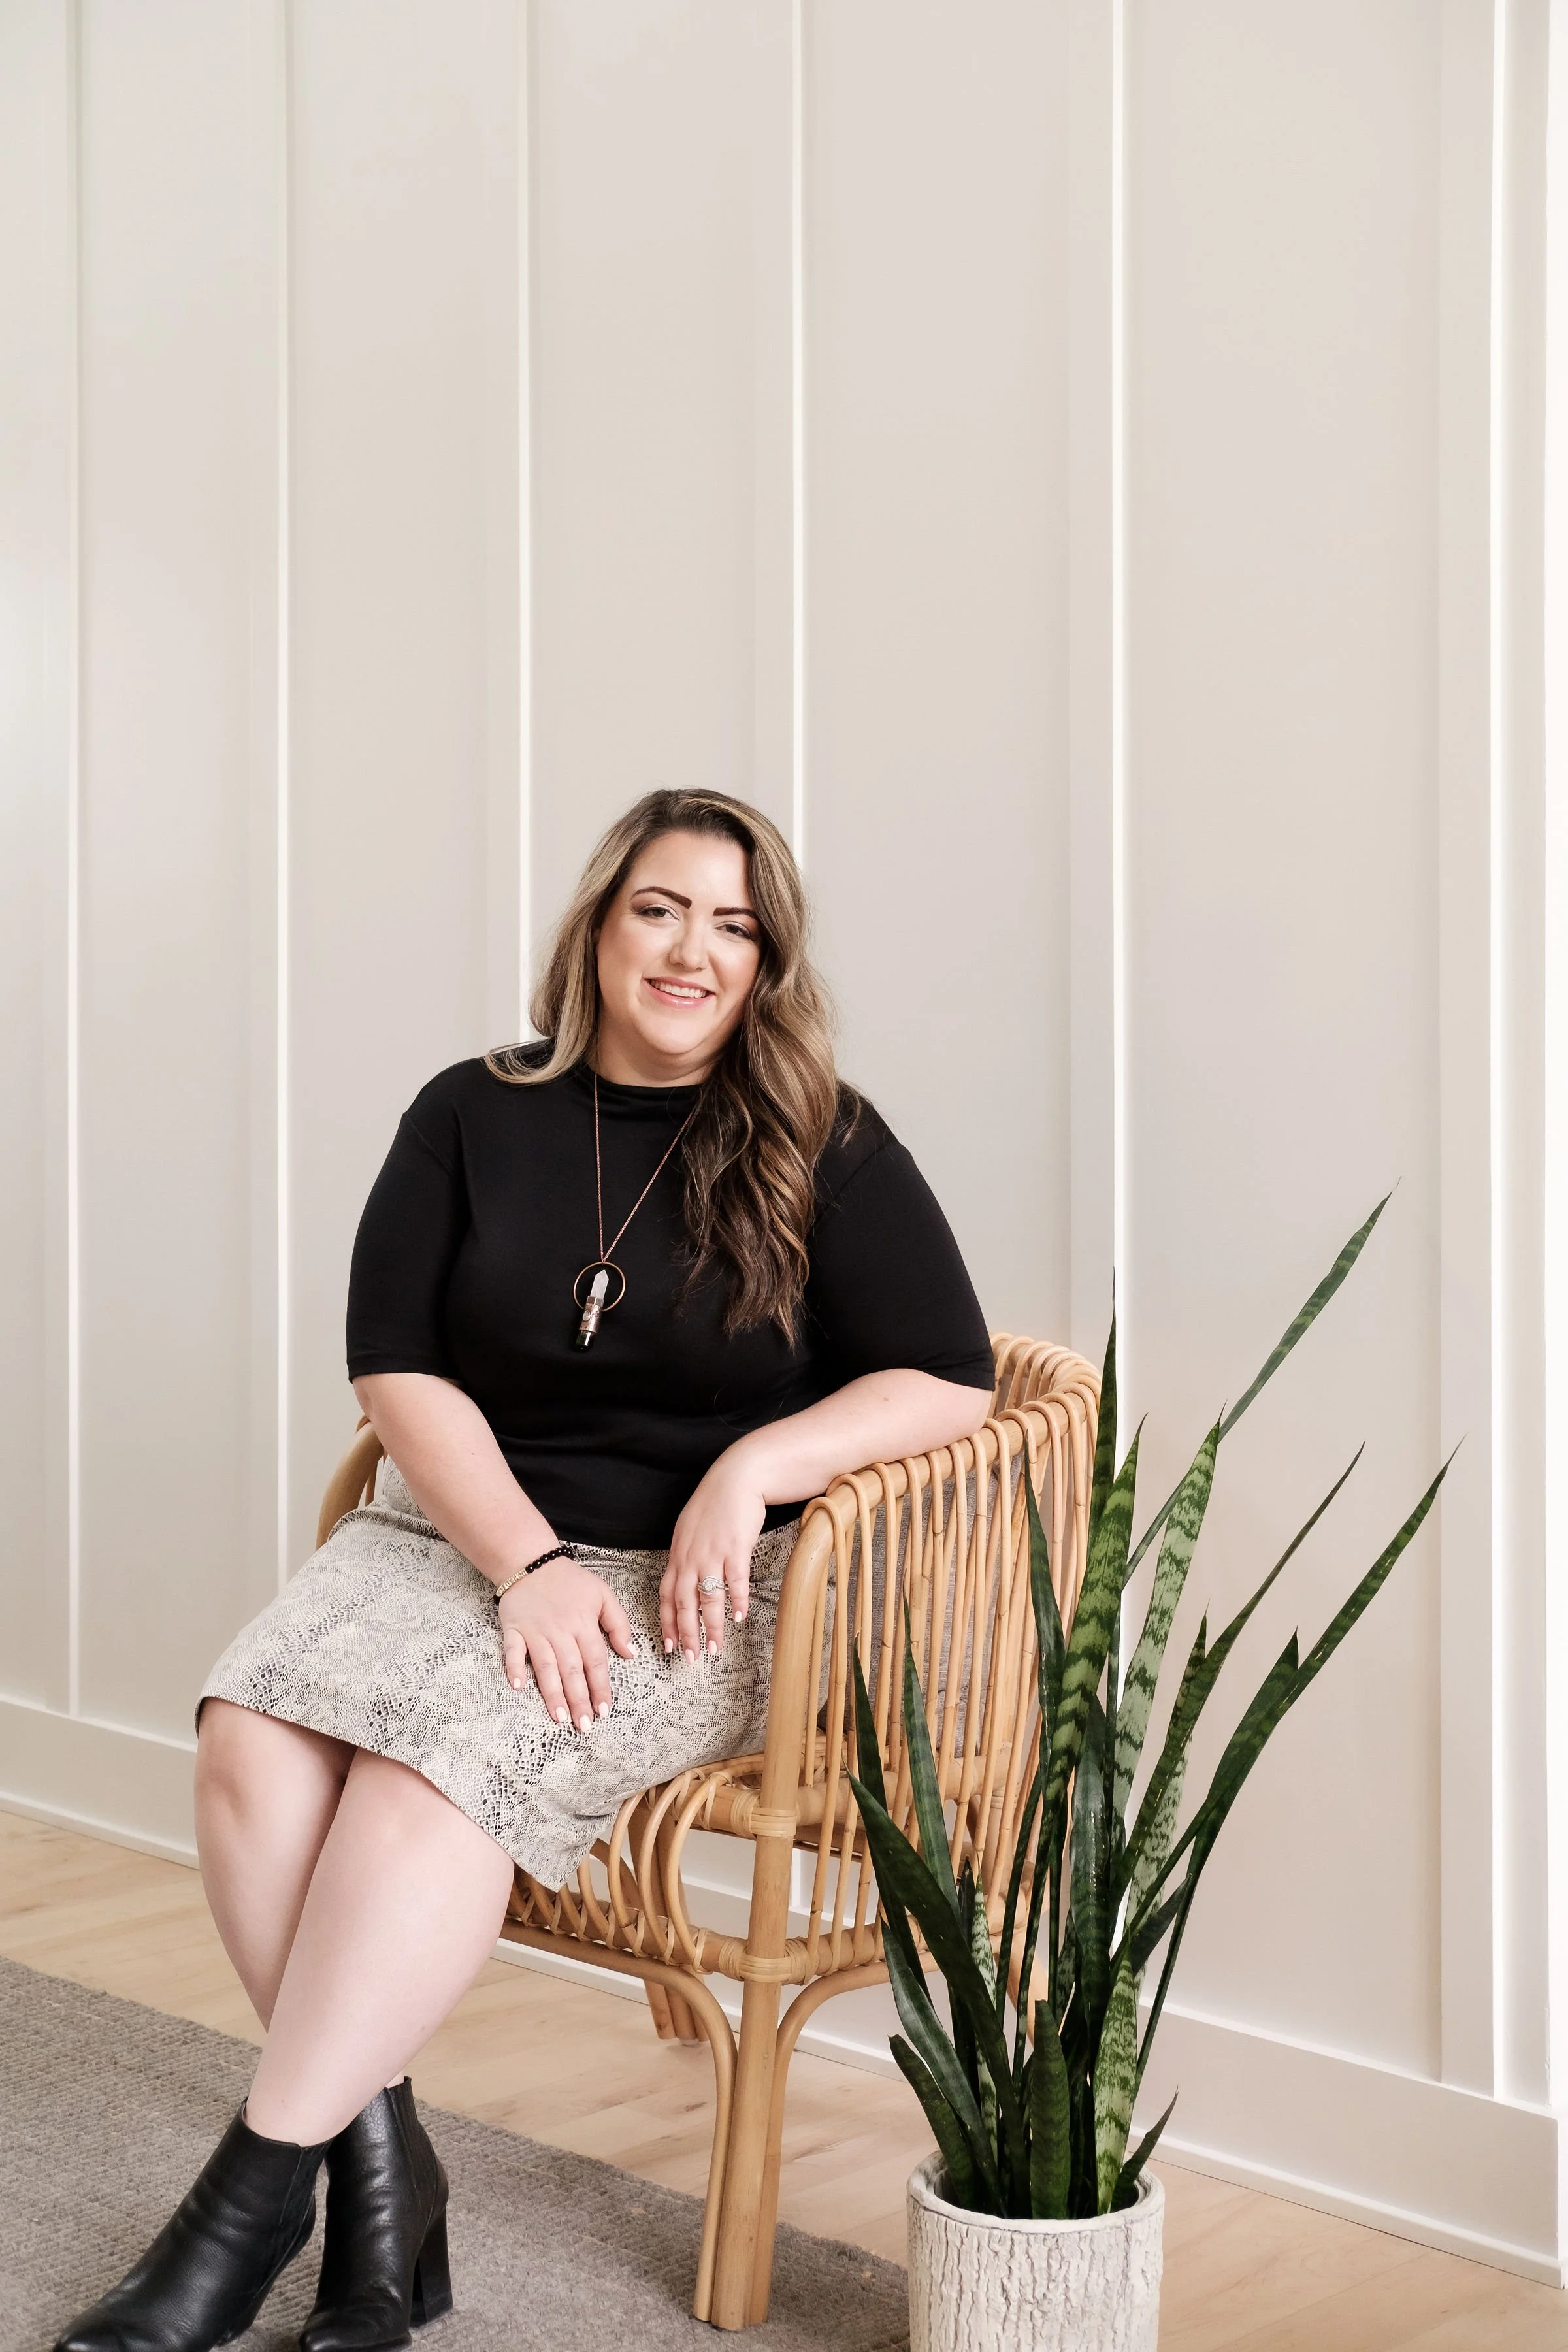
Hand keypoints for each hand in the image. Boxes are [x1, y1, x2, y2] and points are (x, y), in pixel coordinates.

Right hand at [499, 1561, 635, 1732]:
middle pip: (572, 1670)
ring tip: (560, 1717)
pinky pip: (512, 1652)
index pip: (595, 1661)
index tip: (604, 1710)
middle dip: (579, 1700)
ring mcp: (535, 1631)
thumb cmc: (570, 1581)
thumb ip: (618, 1623)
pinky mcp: (513, 1630)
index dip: (600, 1687)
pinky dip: (514, 1668)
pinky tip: (518, 1687)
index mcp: (583, 1624)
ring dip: (553, 1693)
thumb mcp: (603, 1594)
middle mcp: (560, 1631)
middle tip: (584, 1726)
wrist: (531, 1561)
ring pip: (546, 1666)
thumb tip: (630, 1654)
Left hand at [661, 1451, 766, 1661]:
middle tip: (690, 1658)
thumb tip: (684, 1580)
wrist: (737, 1478)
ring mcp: (712, 1553)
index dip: (666, 1622)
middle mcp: (690, 1557)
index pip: (665, 1594)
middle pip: (683, 1603)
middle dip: (686, 1634)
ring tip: (714, 1648)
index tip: (669, 1644)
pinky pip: (735, 1581)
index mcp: (678, 1554)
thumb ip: (686, 1555)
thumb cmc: (714, 1503)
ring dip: (710, 1626)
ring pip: (707, 1598)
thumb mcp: (689, 1529)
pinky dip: (736, 1602)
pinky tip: (739, 1618)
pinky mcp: (735, 1548)